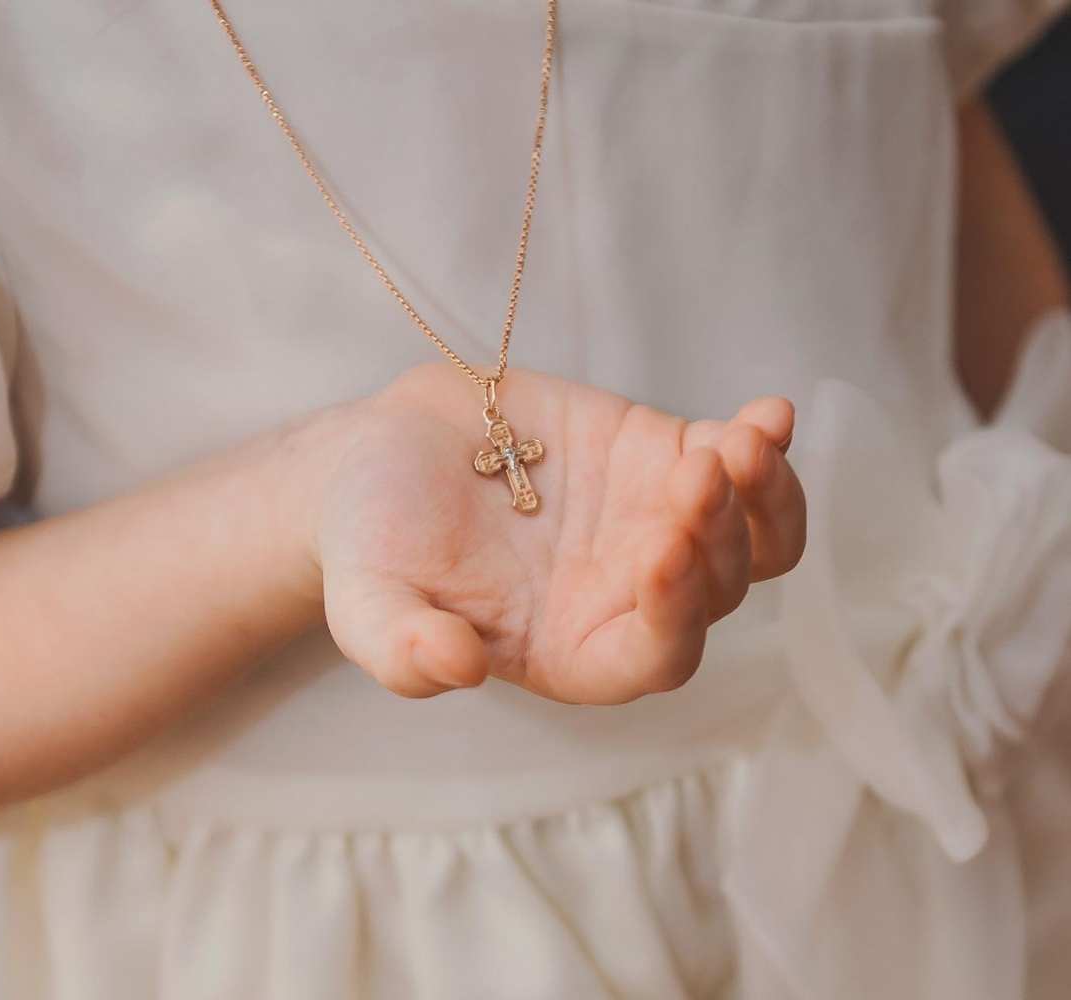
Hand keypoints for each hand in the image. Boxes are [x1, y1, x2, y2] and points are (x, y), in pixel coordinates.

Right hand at [317, 365, 805, 704]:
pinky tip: (768, 415)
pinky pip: (734, 464)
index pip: (653, 657)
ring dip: (763, 497)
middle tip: (692, 475)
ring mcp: (653, 528)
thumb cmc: (372, 538)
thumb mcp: (365, 600)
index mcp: (572, 652)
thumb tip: (458, 670)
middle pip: (717, 590)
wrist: (382, 453)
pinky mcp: (659, 461)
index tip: (658, 552)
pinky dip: (761, 444)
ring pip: (751, 538)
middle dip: (717, 536)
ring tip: (744, 440)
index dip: (673, 616)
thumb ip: (402, 649)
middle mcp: (627, 599)